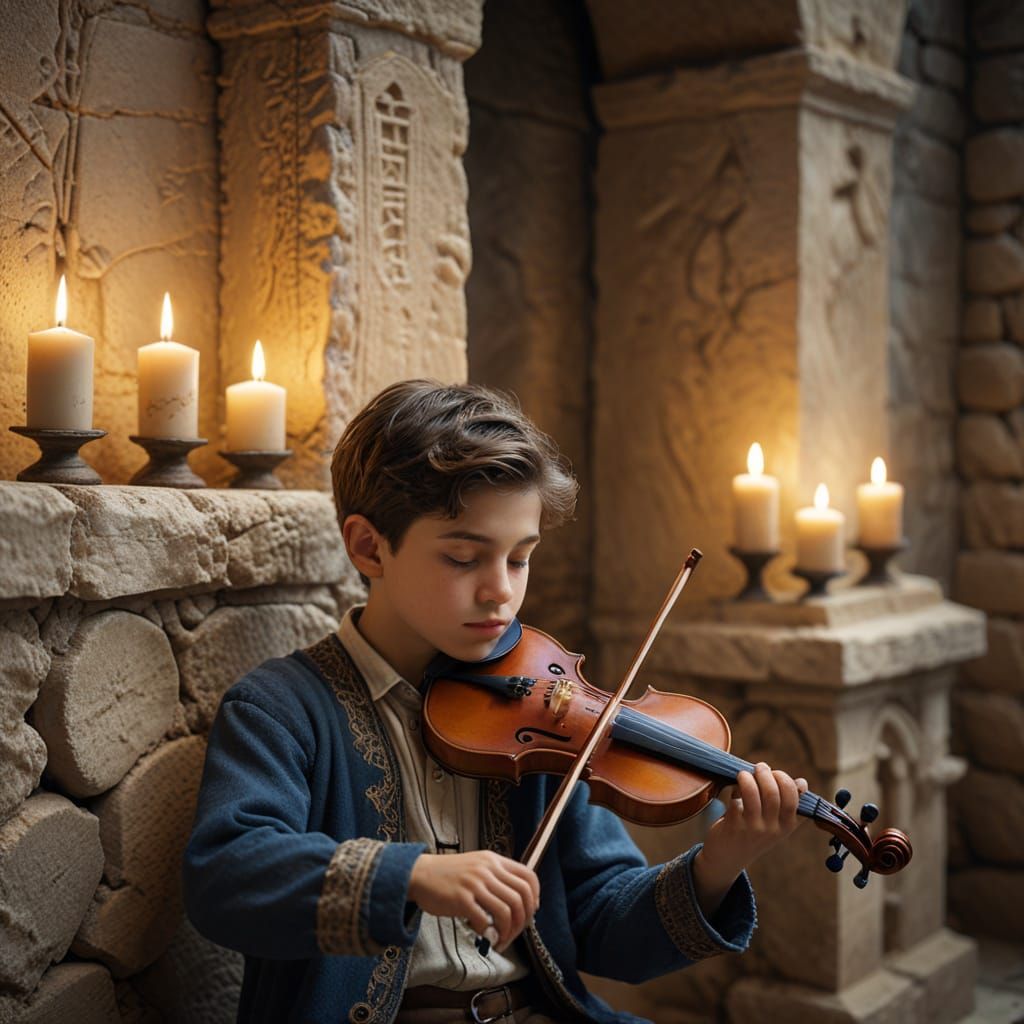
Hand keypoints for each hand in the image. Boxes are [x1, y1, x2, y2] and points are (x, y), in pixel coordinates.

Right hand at [407, 850, 539, 953]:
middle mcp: (487, 869)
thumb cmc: (449, 874)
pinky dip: (490, 934)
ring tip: (501, 940)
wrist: (420, 873)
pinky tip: (486, 937)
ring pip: (506, 911)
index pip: (528, 876)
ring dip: (508, 931)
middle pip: (521, 897)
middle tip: (515, 933)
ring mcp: (474, 884)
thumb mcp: (477, 865)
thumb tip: (519, 901)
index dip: (534, 897)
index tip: (530, 912)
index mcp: (493, 860)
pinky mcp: (461, 899)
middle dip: (523, 920)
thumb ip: (497, 877)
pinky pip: (485, 920)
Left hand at [692, 762, 807, 916]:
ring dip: (747, 778)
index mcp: (787, 825)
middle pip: (772, 793)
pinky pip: (734, 800)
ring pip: (752, 794)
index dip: (784, 779)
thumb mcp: (775, 822)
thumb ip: (787, 802)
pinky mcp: (733, 827)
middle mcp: (772, 829)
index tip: (774, 772)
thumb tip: (802, 783)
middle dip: (765, 774)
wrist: (729, 857)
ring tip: (743, 774)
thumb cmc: (753, 831)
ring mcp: (752, 829)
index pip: (792, 798)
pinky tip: (732, 789)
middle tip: (759, 767)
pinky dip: (733, 790)